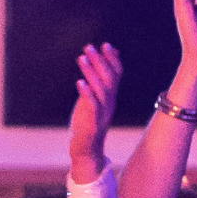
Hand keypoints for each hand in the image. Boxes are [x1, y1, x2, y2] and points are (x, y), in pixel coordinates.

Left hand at [69, 43, 121, 183]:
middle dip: (100, 61)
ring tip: (81, 58)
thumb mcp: (92, 101)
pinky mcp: (93, 124)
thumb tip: (99, 66)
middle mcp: (110, 104)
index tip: (105, 45)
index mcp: (110, 98)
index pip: (117, 75)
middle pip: (110, 79)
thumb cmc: (87, 124)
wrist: (86, 152)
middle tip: (88, 47)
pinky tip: (79, 82)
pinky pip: (92, 106)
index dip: (113, 59)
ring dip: (91, 73)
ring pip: (101, 90)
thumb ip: (96, 84)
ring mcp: (103, 114)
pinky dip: (87, 93)